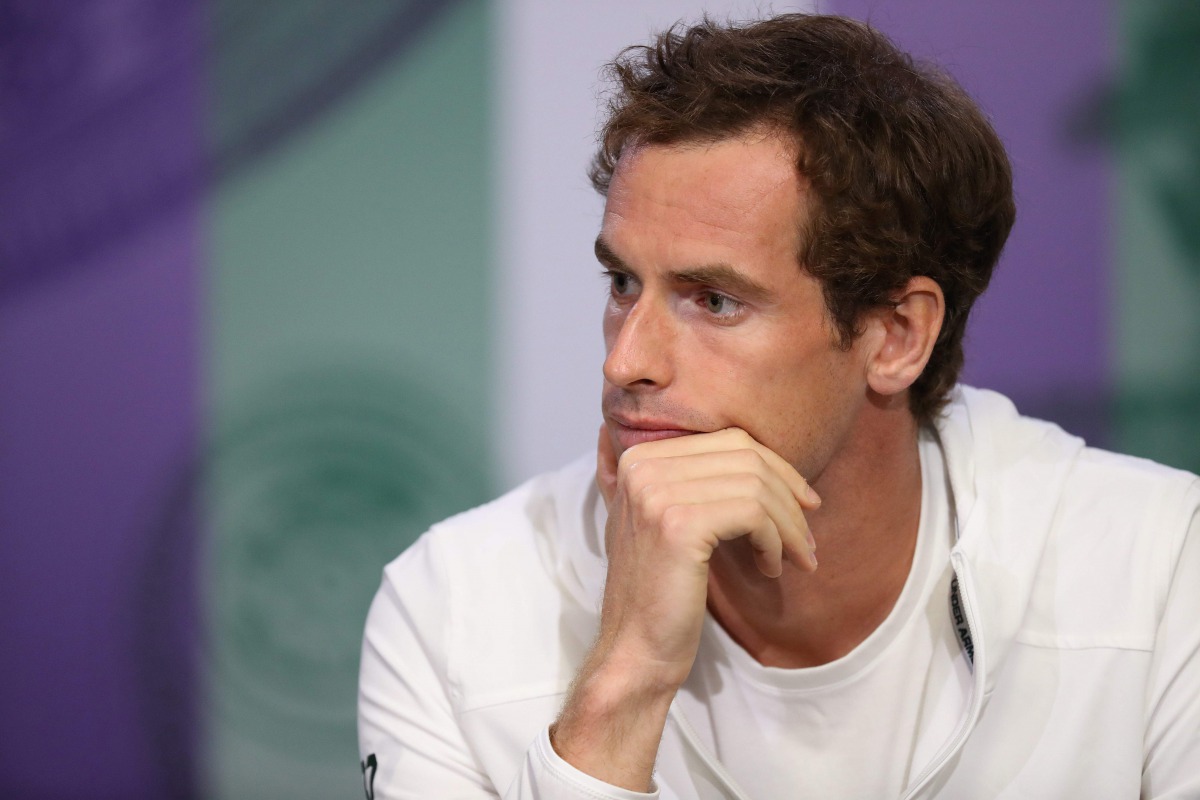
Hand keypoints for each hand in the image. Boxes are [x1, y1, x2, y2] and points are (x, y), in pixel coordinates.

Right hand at [551, 425, 818, 790]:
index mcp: (639, 457)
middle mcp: (642, 466)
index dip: (777, 469)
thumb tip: (765, 460)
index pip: (730, 441)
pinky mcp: (678, 525)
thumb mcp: (668, 520)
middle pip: (746, 457)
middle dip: (790, 495)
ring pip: (755, 486)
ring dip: (788, 525)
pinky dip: (774, 540)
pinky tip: (770, 568)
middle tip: (806, 537)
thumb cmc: (660, 592)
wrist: (635, 649)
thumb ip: (696, 482)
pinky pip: (752, 514)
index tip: (804, 503)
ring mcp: (656, 493)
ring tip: (795, 558)